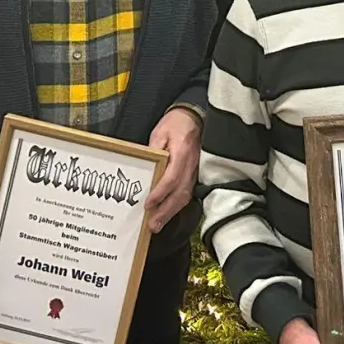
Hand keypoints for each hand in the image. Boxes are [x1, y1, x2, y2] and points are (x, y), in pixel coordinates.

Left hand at [147, 107, 202, 232]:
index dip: (160, 193)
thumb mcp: (160, 132)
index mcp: (182, 153)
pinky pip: (187, 193)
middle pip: (179, 193)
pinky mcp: (194, 174)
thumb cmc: (176, 123)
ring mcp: (194, 171)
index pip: (171, 178)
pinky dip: (177, 206)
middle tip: (152, 225)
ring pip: (184, 196)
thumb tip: (148, 169)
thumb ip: (154, 150)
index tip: (148, 204)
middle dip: (165, 211)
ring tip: (158, 225)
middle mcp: (191, 165)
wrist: (194, 117)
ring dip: (171, 212)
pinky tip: (168, 213)